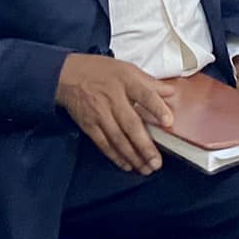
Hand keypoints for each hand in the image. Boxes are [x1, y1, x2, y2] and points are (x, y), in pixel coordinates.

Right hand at [55, 53, 176, 173]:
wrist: (67, 75)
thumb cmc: (101, 71)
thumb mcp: (127, 69)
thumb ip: (150, 82)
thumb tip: (172, 92)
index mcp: (126, 81)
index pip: (144, 94)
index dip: (157, 108)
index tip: (168, 121)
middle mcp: (113, 98)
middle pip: (131, 124)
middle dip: (145, 146)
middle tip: (157, 162)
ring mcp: (100, 113)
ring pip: (118, 139)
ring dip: (133, 156)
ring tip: (146, 168)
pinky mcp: (89, 125)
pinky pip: (104, 144)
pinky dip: (115, 156)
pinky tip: (127, 165)